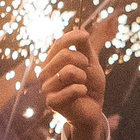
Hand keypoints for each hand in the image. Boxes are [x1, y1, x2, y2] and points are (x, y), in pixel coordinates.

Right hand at [40, 22, 110, 139]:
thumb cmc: (90, 85)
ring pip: (68, 71)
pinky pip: (71, 89)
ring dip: (82, 77)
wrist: (93, 109)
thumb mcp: (91, 63)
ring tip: (83, 84)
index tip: (85, 35)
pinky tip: (81, 94)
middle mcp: (46, 73)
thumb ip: (85, 48)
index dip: (72, 37)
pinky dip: (81, 90)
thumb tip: (80, 30)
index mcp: (53, 62)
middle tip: (86, 72)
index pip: (58, 44)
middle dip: (82, 61)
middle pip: (64, 54)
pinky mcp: (52, 102)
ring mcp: (47, 88)